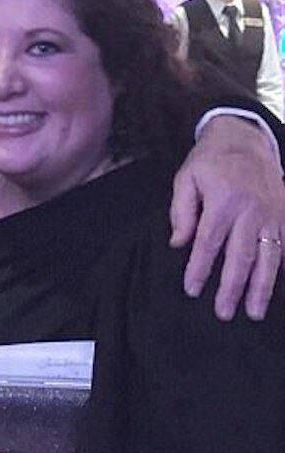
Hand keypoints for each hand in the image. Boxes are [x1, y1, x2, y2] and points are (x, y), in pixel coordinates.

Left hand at [170, 116, 284, 320]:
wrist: (246, 139)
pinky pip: (284, 246)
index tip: (192, 290)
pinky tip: (274, 289)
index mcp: (223, 200)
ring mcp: (272, 214)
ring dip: (262, 287)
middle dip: (232, 287)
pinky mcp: (284, 214)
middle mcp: (251, 210)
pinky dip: (280, 268)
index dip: (200, 268)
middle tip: (223, 312)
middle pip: (241, 256)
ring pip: (269, 256)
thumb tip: (178, 243)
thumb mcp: (186, 178)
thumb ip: (181, 211)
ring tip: (254, 311)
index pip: (208, 242)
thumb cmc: (210, 161)